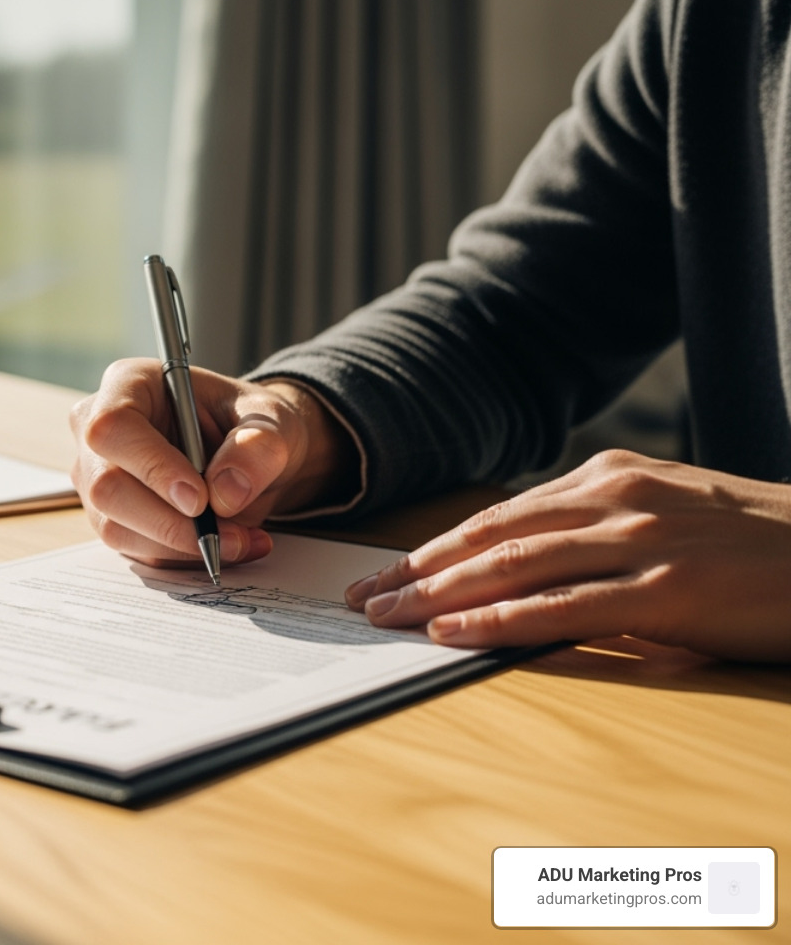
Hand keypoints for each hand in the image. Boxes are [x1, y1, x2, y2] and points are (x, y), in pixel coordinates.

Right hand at [70, 359, 355, 568]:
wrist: (249, 457)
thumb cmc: (250, 426)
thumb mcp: (274, 422)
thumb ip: (257, 447)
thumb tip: (225, 493)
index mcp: (129, 384)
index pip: (114, 427)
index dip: (151, 466)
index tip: (199, 500)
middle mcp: (99, 430)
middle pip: (106, 486)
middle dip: (170, 521)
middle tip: (229, 532)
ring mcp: (97, 477)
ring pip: (116, 526)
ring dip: (181, 545)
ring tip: (241, 539)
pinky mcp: (111, 517)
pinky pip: (133, 549)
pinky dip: (182, 557)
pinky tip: (227, 544)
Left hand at [345, 450, 790, 661]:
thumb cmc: (757, 544)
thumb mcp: (668, 515)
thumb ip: (597, 528)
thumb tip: (523, 559)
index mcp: (611, 478)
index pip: (499, 516)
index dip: (433, 549)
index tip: (384, 573)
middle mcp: (616, 500)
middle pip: (490, 537)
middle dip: (416, 570)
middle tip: (361, 598)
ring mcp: (641, 542)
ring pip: (514, 566)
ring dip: (439, 594)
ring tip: (386, 616)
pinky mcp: (669, 591)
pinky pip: (564, 608)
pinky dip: (500, 620)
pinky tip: (455, 632)